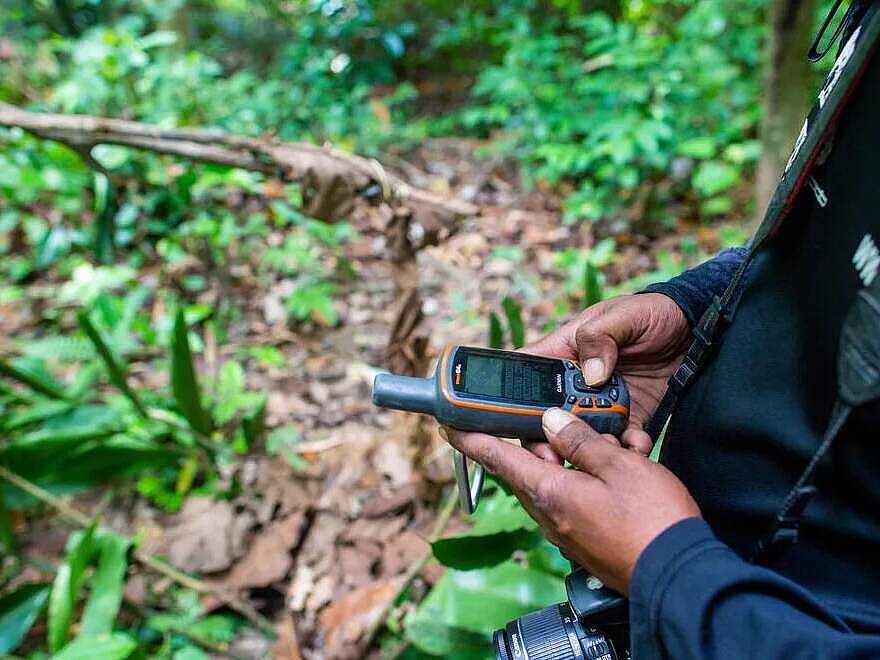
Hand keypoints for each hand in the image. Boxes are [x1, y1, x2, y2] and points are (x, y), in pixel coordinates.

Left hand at [443, 408, 700, 593]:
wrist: (678, 575)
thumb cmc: (653, 521)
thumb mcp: (619, 465)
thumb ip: (580, 440)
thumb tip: (551, 422)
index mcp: (549, 492)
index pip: (497, 458)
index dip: (471, 437)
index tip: (449, 423)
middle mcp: (549, 514)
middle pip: (527, 466)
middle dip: (541, 440)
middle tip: (566, 421)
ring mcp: (565, 531)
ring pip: (552, 482)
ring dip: (569, 459)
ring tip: (607, 448)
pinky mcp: (583, 540)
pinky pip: (571, 500)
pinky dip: (584, 480)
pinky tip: (614, 474)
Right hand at [523, 292, 689, 455]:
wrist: (696, 331)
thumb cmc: (652, 312)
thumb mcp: (624, 314)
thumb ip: (600, 337)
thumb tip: (591, 374)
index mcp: (563, 353)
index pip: (525, 376)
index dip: (510, 400)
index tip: (515, 423)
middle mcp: (575, 383)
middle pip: (546, 417)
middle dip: (547, 439)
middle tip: (556, 456)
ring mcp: (601, 403)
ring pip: (580, 436)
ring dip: (589, 448)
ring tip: (607, 448)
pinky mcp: (627, 418)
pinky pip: (619, 442)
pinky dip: (625, 449)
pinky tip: (636, 445)